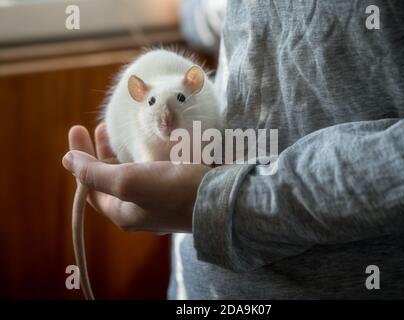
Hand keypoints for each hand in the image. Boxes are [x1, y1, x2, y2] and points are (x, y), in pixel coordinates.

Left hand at [62, 124, 210, 233]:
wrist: (219, 197)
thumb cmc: (171, 191)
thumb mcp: (127, 182)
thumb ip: (95, 173)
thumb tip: (67, 161)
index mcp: (123, 213)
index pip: (90, 187)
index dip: (79, 160)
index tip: (77, 130)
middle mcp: (138, 210)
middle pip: (109, 180)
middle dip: (98, 153)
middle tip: (94, 126)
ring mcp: (157, 200)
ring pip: (130, 174)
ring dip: (118, 153)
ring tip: (114, 130)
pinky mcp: (173, 189)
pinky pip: (148, 172)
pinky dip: (140, 155)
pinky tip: (142, 142)